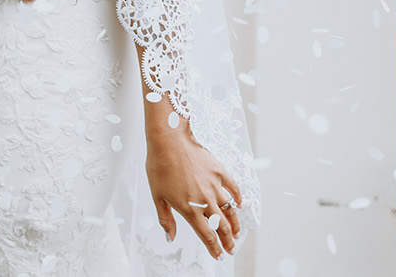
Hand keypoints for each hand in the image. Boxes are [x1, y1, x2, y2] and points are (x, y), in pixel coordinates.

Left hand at [144, 104, 242, 257]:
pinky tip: (238, 204)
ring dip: (235, 224)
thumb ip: (166, 219)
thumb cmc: (159, 166)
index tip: (219, 255)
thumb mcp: (157, 196)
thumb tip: (170, 238)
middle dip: (228, 241)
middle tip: (231, 249)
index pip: (207, 235)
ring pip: (230, 210)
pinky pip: (233, 188)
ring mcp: (214, 185)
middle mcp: (205, 200)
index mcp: (189, 208)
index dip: (214, 248)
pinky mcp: (219, 171)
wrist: (169, 140)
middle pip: (222, 226)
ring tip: (236, 233)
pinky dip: (237, 198)